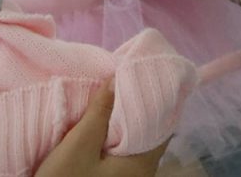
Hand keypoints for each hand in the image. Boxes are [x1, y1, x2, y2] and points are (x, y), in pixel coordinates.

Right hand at [36, 82, 167, 176]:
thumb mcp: (78, 146)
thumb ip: (99, 113)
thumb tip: (117, 80)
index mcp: (142, 165)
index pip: (162, 124)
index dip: (152, 97)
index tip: (139, 73)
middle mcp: (143, 174)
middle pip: (149, 133)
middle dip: (136, 107)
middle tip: (122, 79)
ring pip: (135, 143)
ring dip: (124, 122)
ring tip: (112, 96)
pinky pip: (124, 154)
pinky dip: (116, 137)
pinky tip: (104, 124)